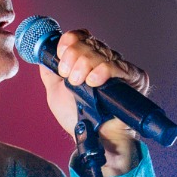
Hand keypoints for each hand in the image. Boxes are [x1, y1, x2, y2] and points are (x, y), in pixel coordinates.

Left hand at [37, 29, 149, 176]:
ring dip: (84, 67)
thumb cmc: (78, 119)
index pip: (81, 37)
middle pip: (90, 43)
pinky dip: (102, 71)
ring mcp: (120, 68)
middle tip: (69, 77)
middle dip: (73, 57)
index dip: (70, 41)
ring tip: (79, 84)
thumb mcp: (56, 92)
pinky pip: (118, 66)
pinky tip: (93, 82)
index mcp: (88, 60)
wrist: (93, 139)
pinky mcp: (134, 78)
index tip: (61, 55)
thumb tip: (42, 55)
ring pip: (101, 52)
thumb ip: (50, 72)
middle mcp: (105, 61)